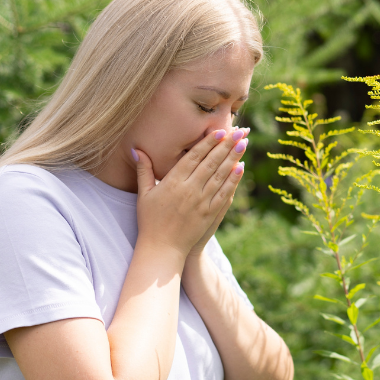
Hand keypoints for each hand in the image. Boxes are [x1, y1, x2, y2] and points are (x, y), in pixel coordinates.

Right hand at [132, 127, 247, 259]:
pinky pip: (225, 193)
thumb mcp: (144, 194)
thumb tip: (136, 149)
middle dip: (226, 145)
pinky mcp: (210, 214)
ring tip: (243, 143)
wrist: (162, 249)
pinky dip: (234, 180)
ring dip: (233, 158)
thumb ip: (144, 170)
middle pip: (211, 162)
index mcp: (173, 182)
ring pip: (221, 175)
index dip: (209, 142)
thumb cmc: (150, 221)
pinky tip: (241, 168)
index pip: (194, 156)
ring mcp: (202, 202)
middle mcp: (190, 189)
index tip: (220, 130)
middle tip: (239, 131)